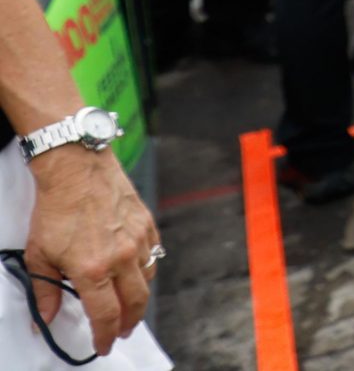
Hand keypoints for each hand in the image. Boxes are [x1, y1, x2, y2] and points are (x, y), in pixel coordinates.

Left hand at [24, 145, 159, 344]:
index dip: (105, 335)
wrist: (77, 169)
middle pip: (135, 303)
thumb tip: (43, 320)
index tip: (103, 345)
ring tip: (128, 304)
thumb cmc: (56, 210)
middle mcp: (121, 258)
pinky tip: (135, 271)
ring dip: (138, 297)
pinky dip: (145, 269)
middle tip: (120, 332)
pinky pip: (152, 255)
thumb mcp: (39, 255)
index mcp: (93, 270)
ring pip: (147, 280)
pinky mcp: (147, 224)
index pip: (106, 315)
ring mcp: (138, 240)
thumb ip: (45, 291)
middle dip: (128, 323)